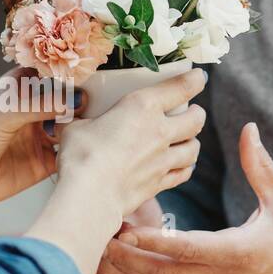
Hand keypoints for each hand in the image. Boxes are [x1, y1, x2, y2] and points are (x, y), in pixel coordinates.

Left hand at [0, 67, 85, 209]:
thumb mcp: (6, 113)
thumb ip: (39, 106)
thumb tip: (74, 102)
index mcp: (23, 89)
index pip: (53, 74)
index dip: (72, 73)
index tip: (93, 73)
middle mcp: (35, 110)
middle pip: (69, 101)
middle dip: (84, 101)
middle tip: (98, 103)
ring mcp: (41, 136)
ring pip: (73, 127)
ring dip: (84, 127)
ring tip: (93, 126)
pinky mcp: (44, 162)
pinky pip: (69, 155)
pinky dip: (78, 151)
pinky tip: (84, 148)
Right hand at [25, 68, 208, 273]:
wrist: (89, 196)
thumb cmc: (81, 157)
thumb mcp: (75, 127)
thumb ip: (83, 120)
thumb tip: (75, 119)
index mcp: (142, 106)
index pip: (182, 87)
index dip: (195, 79)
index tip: (198, 77)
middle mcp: (160, 131)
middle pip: (196, 119)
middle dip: (196, 113)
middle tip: (191, 111)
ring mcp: (163, 159)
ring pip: (194, 148)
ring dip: (193, 142)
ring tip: (187, 140)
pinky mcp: (159, 183)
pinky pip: (183, 173)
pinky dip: (185, 168)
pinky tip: (180, 166)